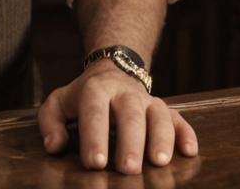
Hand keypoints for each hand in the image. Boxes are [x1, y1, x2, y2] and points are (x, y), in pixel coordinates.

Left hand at [37, 60, 198, 174]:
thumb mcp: (59, 102)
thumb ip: (50, 122)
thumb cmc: (82, 98)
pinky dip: (186, 133)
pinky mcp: (164, 110)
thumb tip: (54, 146)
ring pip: (159, 115)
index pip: (94, 111)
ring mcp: (147, 100)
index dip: (94, 136)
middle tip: (128, 169)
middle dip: (130, 142)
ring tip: (159, 162)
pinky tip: (189, 151)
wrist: (111, 71)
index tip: (94, 163)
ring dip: (161, 137)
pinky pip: (179, 118)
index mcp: (95, 90)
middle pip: (130, 114)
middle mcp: (124, 93)